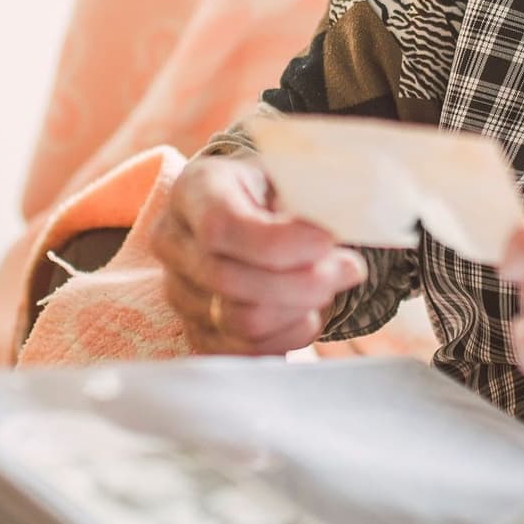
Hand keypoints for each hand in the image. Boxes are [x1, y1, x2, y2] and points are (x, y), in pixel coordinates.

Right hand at [155, 154, 366, 355]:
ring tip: (332, 286)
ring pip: (239, 320)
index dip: (279, 243)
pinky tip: (309, 314)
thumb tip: (338, 234)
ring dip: (299, 308)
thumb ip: (310, 197)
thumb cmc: (280, 190)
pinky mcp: (195, 330)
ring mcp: (178, 290)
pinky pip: (243, 350)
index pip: (221, 227)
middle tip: (350, 268)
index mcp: (194, 189)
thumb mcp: (293, 173)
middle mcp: (173, 241)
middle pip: (229, 280)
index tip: (329, 240)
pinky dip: (286, 336)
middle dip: (301, 280)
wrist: (260, 212)